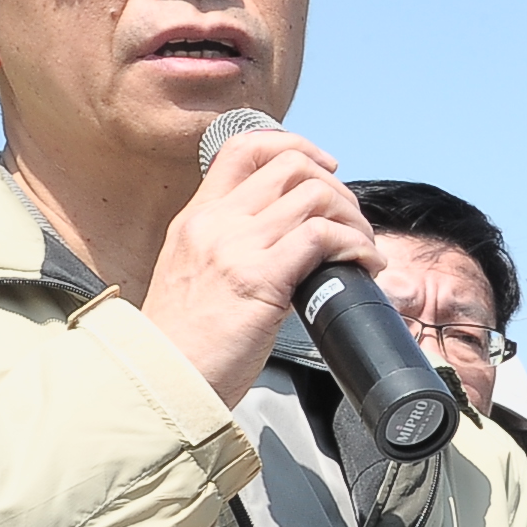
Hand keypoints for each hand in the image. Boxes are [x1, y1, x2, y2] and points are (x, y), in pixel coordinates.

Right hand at [137, 123, 380, 405]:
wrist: (162, 381)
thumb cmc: (185, 344)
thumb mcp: (194, 277)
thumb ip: (231, 251)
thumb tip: (290, 247)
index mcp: (197, 218)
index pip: (244, 149)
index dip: (293, 145)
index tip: (324, 166)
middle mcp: (216, 222)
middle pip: (291, 166)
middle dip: (336, 186)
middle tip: (352, 221)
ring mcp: (237, 246)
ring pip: (315, 196)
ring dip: (353, 219)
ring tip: (363, 248)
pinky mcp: (261, 277)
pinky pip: (323, 237)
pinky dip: (355, 245)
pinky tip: (364, 266)